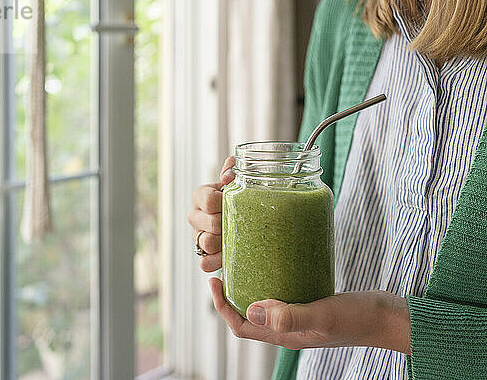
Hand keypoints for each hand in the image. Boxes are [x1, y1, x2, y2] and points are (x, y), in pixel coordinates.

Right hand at [187, 156, 235, 271]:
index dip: (223, 204)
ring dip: (223, 243)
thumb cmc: (240, 197)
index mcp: (201, 196)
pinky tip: (229, 257)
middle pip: (210, 223)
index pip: (209, 200)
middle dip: (227, 224)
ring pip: (206, 244)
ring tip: (236, 239)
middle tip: (241, 222)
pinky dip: (217, 262)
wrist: (246, 217)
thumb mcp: (237, 180)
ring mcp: (198, 237)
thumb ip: (232, 169)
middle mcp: (195, 216)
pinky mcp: (203, 256)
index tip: (234, 203)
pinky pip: (204, 264)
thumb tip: (228, 176)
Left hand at [210, 278, 410, 353]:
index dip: (223, 307)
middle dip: (232, 296)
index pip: (243, 327)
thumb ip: (289, 316)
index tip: (214, 282)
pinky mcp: (311, 305)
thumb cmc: (359, 319)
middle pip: (250, 317)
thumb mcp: (323, 315)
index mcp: (286, 336)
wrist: (389, 318)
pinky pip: (283, 297)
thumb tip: (252, 309)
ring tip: (244, 264)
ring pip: (265, 307)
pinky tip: (275, 265)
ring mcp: (300, 318)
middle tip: (225, 269)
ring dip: (250, 289)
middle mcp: (289, 329)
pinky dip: (272, 284)